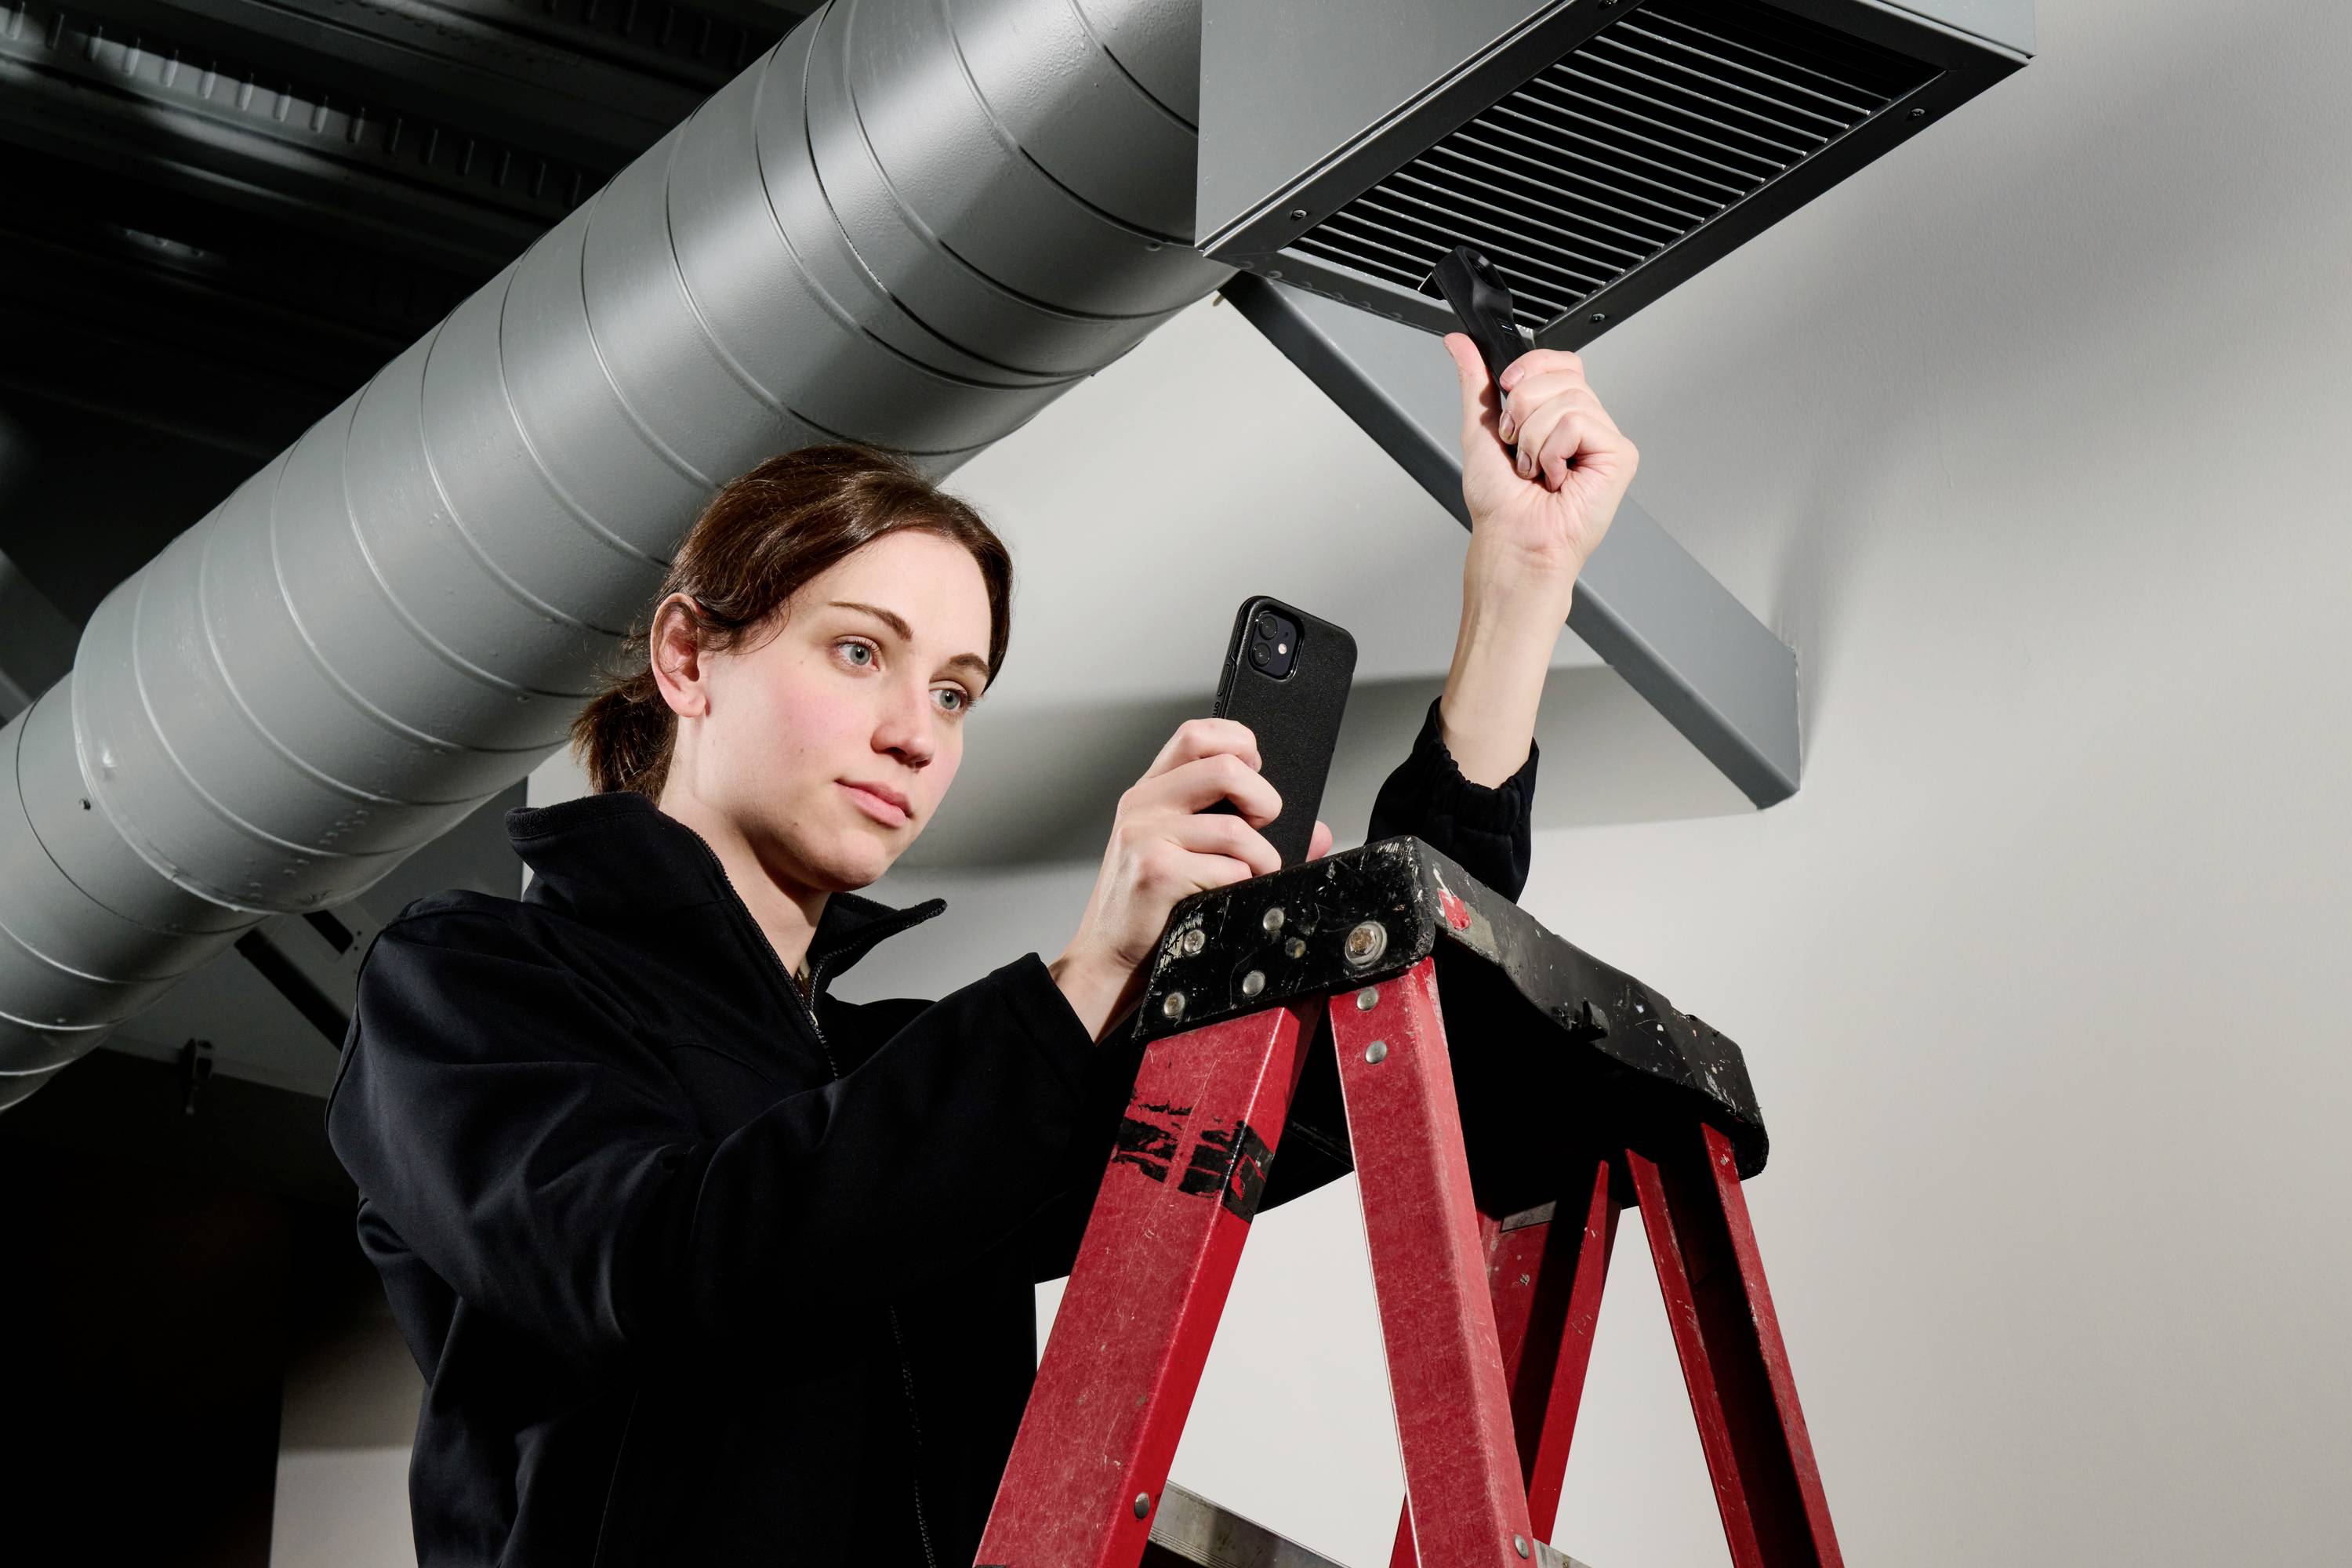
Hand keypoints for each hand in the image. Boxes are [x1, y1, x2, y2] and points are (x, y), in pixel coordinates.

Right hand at [1050, 719, 1331, 1039]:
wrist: (1108, 957)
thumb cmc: (1150, 905)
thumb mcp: (1187, 853)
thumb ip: (1245, 831)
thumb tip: (1315, 833)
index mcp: (1151, 790)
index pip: (1196, 734)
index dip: (1238, 742)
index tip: (1256, 771)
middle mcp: (1143, 804)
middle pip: (1225, 767)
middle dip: (1265, 799)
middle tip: (1265, 826)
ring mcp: (1145, 835)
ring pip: (1236, 829)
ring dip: (1263, 857)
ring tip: (1254, 872)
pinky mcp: (1156, 871)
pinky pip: (1228, 869)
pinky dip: (1241, 884)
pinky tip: (1224, 894)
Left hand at [1442, 333, 1638, 596]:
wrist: (1512, 539)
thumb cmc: (1499, 503)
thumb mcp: (1479, 428)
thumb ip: (1475, 381)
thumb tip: (1459, 343)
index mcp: (1557, 414)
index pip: (1559, 362)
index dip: (1530, 369)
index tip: (1507, 394)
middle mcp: (1584, 423)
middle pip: (1562, 376)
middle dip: (1524, 411)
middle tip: (1519, 449)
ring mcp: (1604, 438)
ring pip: (1569, 399)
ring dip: (1535, 438)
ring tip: (1536, 469)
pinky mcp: (1620, 455)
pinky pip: (1580, 422)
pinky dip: (1554, 450)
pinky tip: (1556, 477)